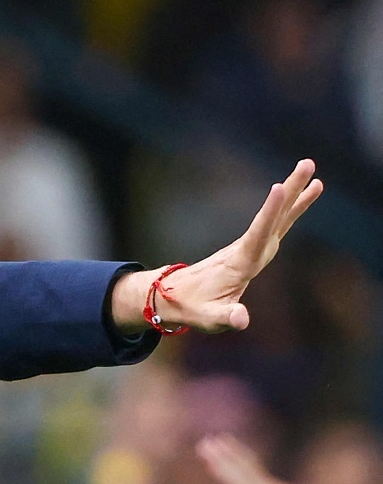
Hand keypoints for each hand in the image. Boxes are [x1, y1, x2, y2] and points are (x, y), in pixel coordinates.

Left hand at [112, 159, 322, 333]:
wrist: (171, 296)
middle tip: (308, 163)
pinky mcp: (250, 248)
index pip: (257, 235)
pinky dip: (289, 208)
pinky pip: (274, 224)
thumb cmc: (191, 308)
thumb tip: (242, 320)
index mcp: (239, 264)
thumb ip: (227, 317)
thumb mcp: (209, 319)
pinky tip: (302, 194)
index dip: (269, 213)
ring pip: (275, 217)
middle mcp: (245, 250)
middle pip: (271, 218)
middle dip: (290, 191)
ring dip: (294, 194)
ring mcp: (248, 247)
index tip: (279, 187)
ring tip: (312, 171)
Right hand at [197, 433, 330, 483]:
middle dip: (222, 458)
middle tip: (204, 444)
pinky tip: (231, 450)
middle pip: (241, 471)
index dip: (227, 476)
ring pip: (246, 465)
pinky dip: (239, 458)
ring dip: (229, 452)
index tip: (212, 464)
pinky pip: (250, 469)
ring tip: (213, 439)